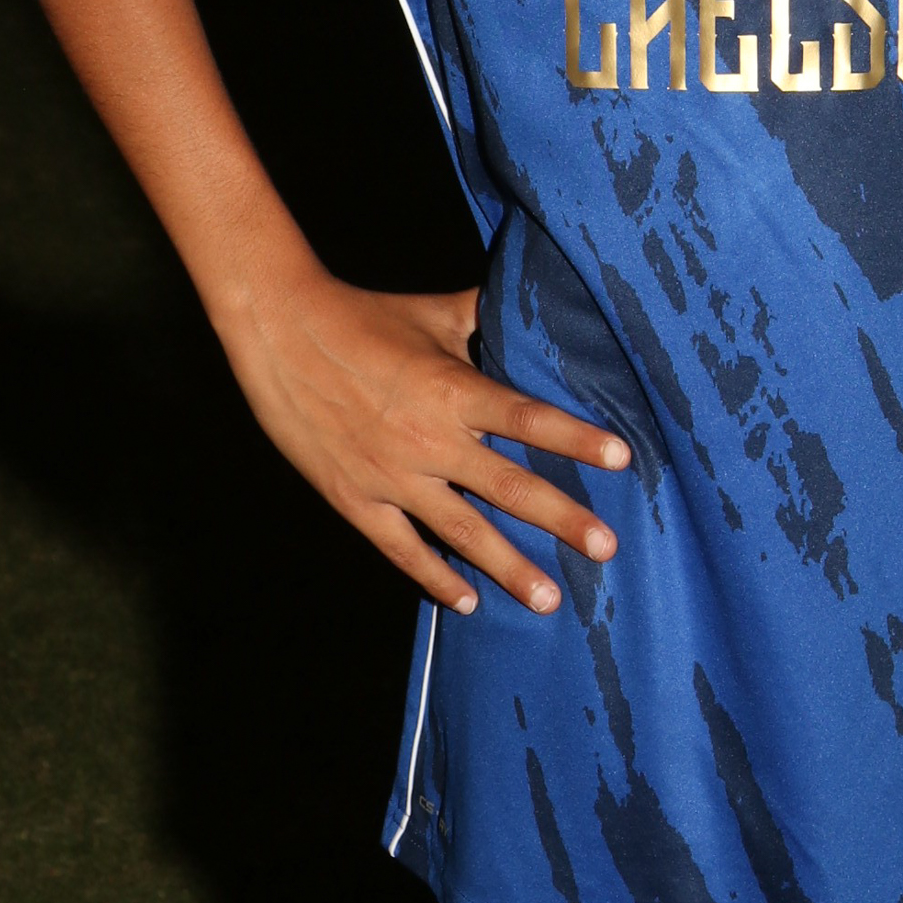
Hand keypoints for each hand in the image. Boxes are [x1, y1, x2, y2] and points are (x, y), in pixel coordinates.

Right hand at [223, 268, 629, 615]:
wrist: (280, 333)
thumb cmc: (364, 316)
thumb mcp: (433, 313)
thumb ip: (486, 317)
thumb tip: (531, 300)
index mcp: (453, 389)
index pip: (528, 419)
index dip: (576, 438)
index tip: (622, 459)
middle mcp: (429, 439)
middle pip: (510, 487)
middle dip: (562, 520)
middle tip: (606, 548)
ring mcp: (392, 476)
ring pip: (462, 532)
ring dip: (508, 567)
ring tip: (548, 599)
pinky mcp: (355, 499)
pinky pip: (402, 549)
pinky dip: (434, 577)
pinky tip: (465, 602)